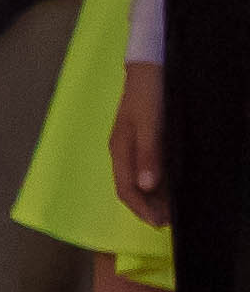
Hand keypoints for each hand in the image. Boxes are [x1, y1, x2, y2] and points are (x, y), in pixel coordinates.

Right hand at [118, 61, 169, 223]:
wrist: (151, 67)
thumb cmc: (149, 94)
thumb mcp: (150, 124)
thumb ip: (148, 155)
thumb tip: (146, 187)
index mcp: (120, 151)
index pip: (125, 189)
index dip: (140, 209)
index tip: (159, 223)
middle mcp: (123, 152)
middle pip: (131, 188)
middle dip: (147, 208)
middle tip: (169, 222)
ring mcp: (133, 147)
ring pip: (140, 181)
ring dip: (154, 198)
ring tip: (172, 210)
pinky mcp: (144, 140)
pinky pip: (148, 169)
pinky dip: (158, 183)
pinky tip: (171, 187)